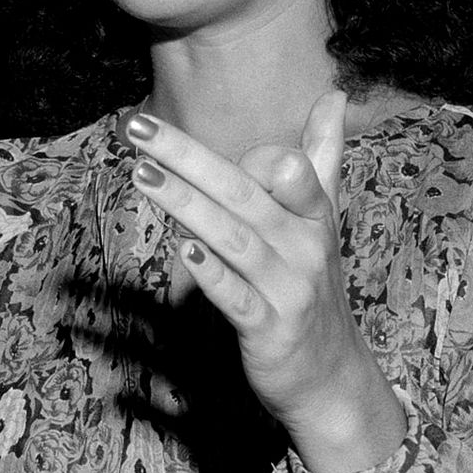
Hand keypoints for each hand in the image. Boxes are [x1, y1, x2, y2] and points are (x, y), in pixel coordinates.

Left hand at [125, 91, 404, 472]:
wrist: (333, 378)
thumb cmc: (313, 287)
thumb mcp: (323, 221)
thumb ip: (323, 158)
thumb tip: (334, 95)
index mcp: (316, 217)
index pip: (288, 168)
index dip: (253, 154)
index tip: (204, 141)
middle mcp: (305, 247)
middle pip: (243, 193)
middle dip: (189, 156)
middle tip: (138, 128)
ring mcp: (289, 290)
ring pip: (234, 239)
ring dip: (187, 204)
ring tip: (142, 175)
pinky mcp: (270, 330)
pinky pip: (239, 299)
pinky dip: (214, 275)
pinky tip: (185, 252)